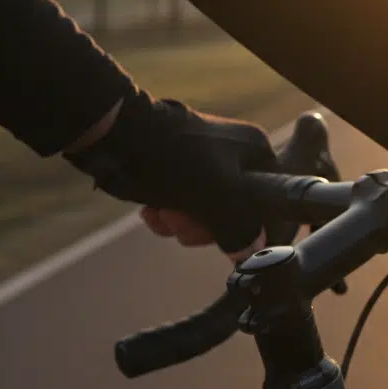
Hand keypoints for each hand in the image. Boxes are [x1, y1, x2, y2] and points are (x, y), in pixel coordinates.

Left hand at [64, 91, 277, 259]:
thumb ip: (241, 227)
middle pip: (236, 212)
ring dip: (182, 222)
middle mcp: (236, 156)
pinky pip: (184, 204)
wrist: (115, 135)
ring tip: (163, 213)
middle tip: (183, 222)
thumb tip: (253, 253)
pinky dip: (167, 213)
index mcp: (256, 152)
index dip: (249, 226)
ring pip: (206, 212)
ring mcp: (206, 162)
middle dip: (205, 225)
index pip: (272, 201)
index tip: (225, 235)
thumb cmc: (174, 160)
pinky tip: (151, 210)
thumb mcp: (218, 196)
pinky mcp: (178, 169)